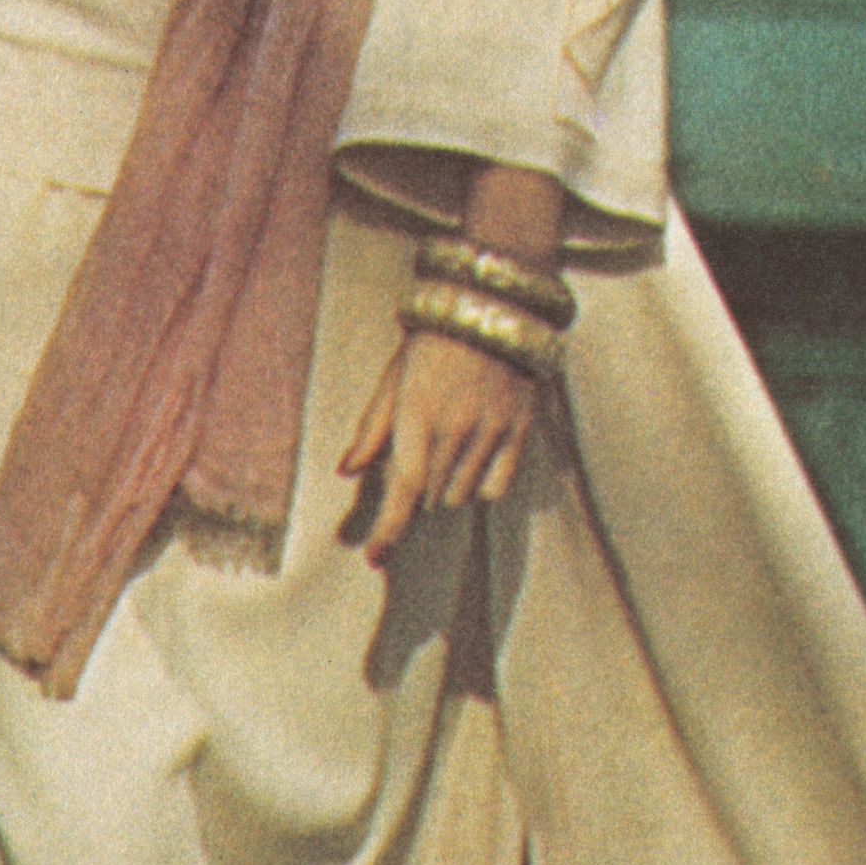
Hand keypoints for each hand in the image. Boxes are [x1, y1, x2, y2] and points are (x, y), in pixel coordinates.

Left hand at [338, 328, 535, 566]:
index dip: (387, 531)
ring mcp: (491, 432)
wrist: (491, 305)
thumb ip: (372, 428)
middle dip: (415, 494)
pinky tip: (473, 461)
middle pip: (430, 498)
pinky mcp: (519, 430)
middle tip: (415, 463)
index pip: (402, 490)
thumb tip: (345, 470)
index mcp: (416, 415)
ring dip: (445, 489)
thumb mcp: (393, 377)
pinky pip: (498, 486)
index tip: (376, 558)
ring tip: (444, 450)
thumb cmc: (432, 340)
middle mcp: (455, 429)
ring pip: (462, 495)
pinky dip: (480, 486)